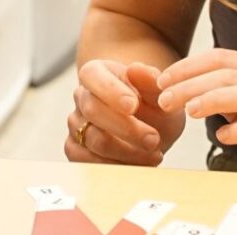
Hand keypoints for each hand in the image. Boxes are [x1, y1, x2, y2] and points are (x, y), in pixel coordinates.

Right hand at [64, 60, 184, 166]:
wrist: (151, 128)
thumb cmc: (154, 106)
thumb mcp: (160, 93)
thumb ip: (151, 81)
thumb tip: (135, 69)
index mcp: (97, 73)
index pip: (93, 76)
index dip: (111, 91)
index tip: (133, 105)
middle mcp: (81, 96)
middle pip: (92, 111)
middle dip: (126, 128)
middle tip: (153, 139)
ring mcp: (76, 124)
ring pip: (93, 140)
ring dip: (127, 152)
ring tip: (155, 154)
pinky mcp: (75, 149)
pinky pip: (87, 161)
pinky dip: (116, 166)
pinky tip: (138, 165)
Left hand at [157, 50, 236, 178]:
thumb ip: (224, 96)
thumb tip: (183, 89)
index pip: (221, 58)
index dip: (188, 66)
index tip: (161, 80)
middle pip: (230, 74)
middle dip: (192, 84)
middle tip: (165, 98)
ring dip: (215, 100)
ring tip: (190, 112)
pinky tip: (223, 136)